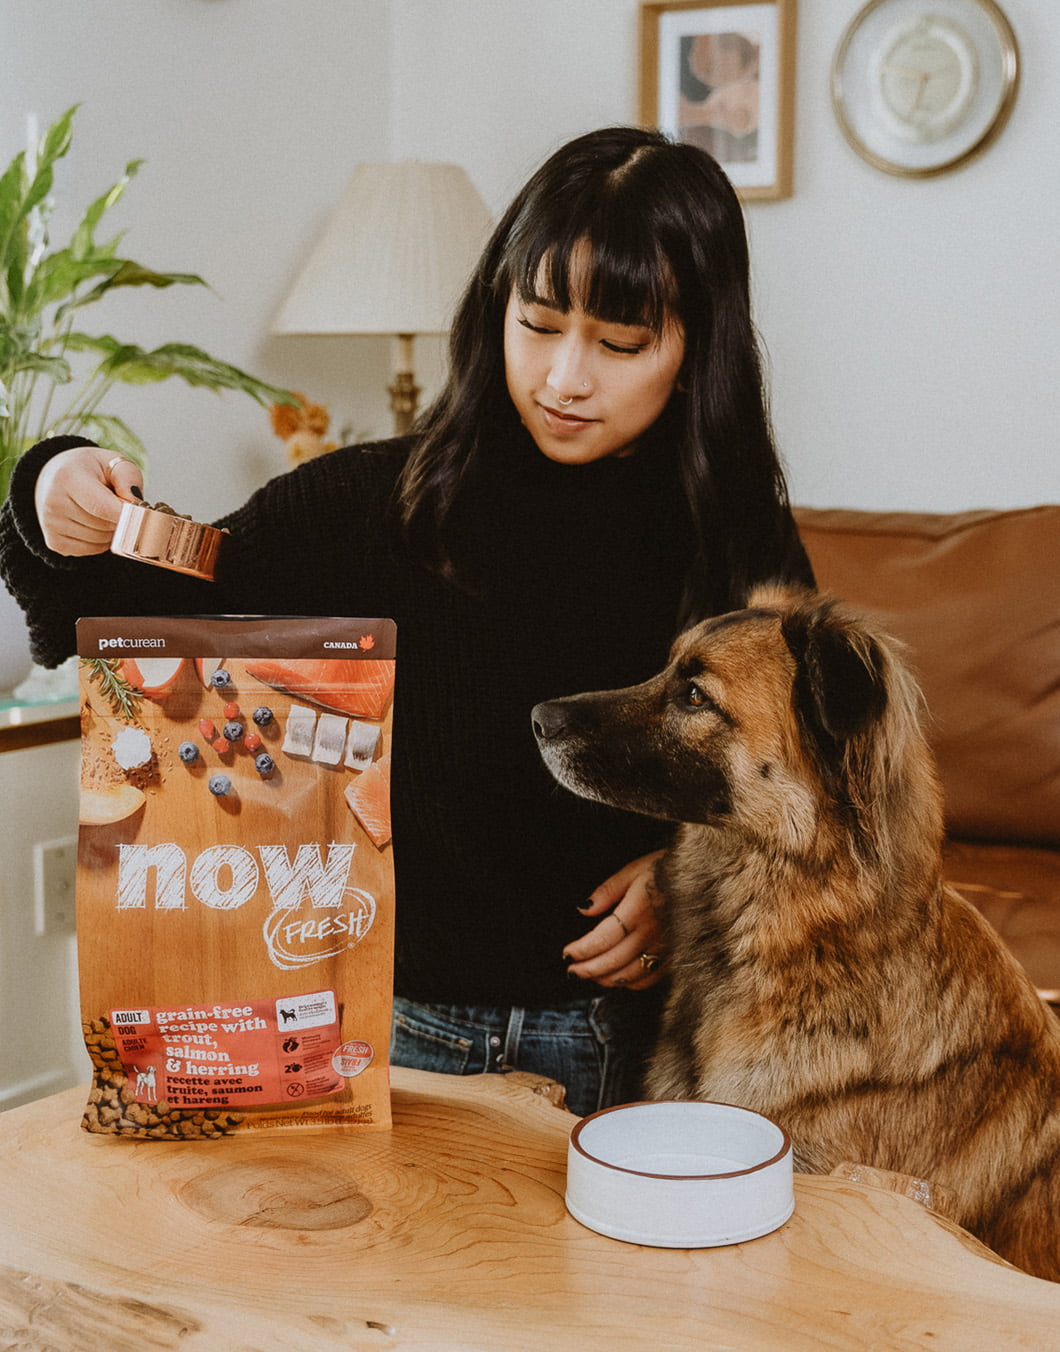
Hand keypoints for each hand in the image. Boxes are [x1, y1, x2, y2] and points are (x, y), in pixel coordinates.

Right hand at [34, 447, 143, 555]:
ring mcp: (50, 524)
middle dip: (120, 519)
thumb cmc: (90, 470)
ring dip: (111, 530)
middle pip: (105, 526)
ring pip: (100, 540)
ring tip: (103, 511)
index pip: (105, 508)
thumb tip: (134, 502)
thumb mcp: (113, 462)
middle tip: (116, 504)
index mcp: (67, 477)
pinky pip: (92, 550)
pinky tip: (94, 523)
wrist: (56, 477)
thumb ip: (128, 477)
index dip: (127, 513)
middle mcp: (53, 502)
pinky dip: (100, 541)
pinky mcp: (54, 542)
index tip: (137, 509)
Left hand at [563, 850, 667, 989]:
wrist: (705, 877)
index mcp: (638, 910)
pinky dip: (630, 983)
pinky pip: (650, 978)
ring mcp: (666, 948)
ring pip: (631, 975)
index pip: (603, 939)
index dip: (582, 950)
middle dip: (588, 969)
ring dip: (606, 979)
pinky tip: (618, 979)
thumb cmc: (666, 869)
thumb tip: (583, 909)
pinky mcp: (676, 956)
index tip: (567, 953)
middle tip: (571, 971)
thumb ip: (607, 891)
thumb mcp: (633, 870)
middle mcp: (652, 933)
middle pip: (614, 961)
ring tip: (589, 976)